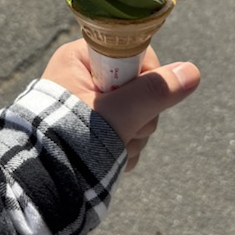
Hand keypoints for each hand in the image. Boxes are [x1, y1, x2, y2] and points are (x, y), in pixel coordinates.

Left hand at [42, 39, 199, 171]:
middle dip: (140, 115)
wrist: (43, 182)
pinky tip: (113, 157)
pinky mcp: (95, 126)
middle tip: (123, 129)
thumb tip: (192, 72)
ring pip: (137, 110)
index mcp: (81, 59)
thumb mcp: (118, 113)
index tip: (139, 97)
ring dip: (135, 134)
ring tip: (114, 148)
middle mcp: (84, 76)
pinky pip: (127, 128)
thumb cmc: (73, 138)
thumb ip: (154, 91)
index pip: (130, 52)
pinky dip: (126, 146)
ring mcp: (90, 103)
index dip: (144, 76)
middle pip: (139, 84)